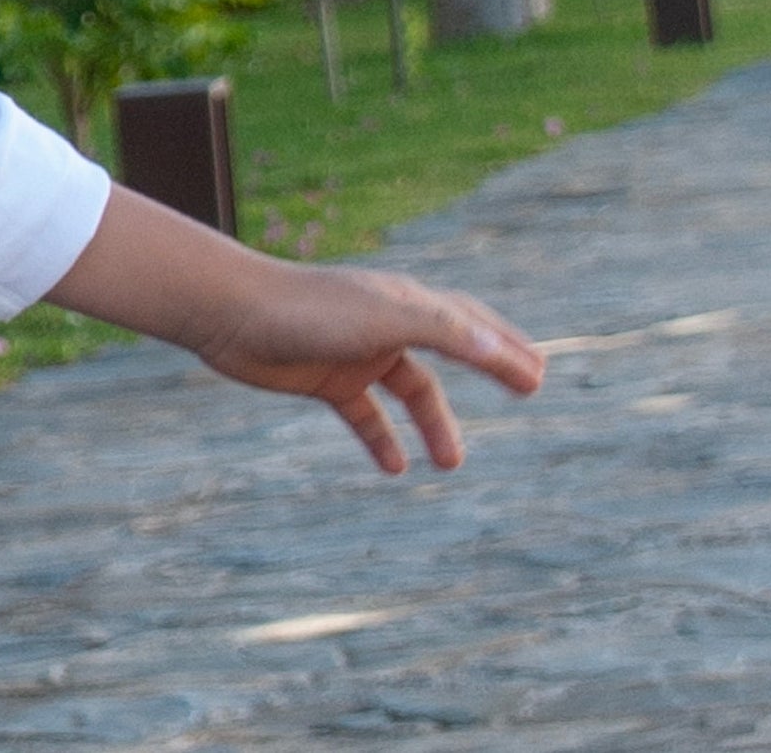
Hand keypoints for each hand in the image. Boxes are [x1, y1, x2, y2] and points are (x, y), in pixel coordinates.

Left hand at [196, 260, 544, 474]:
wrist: (232, 312)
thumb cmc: (309, 309)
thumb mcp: (385, 319)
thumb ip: (445, 331)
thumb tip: (503, 351)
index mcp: (405, 301)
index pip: (469, 324)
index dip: (505, 347)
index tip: (537, 374)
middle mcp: (386, 322)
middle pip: (450, 347)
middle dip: (488, 367)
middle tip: (527, 390)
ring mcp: (356, 351)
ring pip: (410, 390)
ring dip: (434, 423)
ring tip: (452, 464)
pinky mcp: (325, 377)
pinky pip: (365, 414)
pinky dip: (382, 439)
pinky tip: (394, 468)